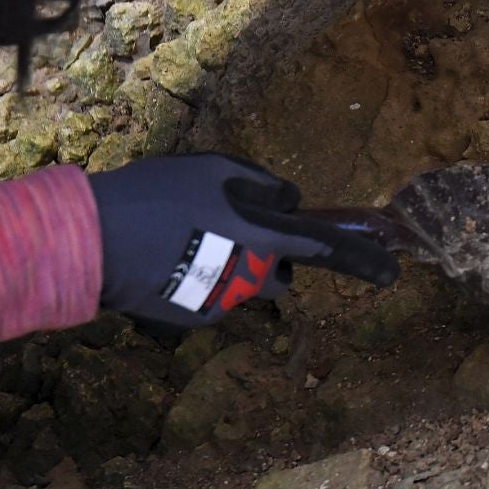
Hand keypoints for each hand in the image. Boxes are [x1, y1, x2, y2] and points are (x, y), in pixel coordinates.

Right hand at [90, 155, 398, 328]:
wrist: (95, 242)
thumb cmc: (157, 195)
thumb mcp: (213, 169)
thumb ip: (260, 184)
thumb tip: (289, 201)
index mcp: (260, 238)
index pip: (323, 249)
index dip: (362, 259)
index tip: (393, 272)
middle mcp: (249, 278)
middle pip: (277, 275)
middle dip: (267, 259)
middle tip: (229, 230)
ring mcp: (221, 303)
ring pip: (242, 284)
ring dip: (229, 267)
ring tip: (183, 238)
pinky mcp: (193, 319)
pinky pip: (212, 296)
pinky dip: (201, 281)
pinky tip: (168, 258)